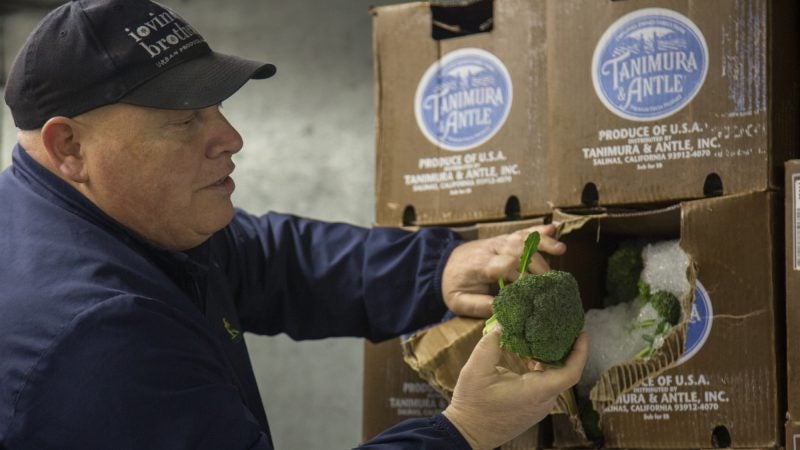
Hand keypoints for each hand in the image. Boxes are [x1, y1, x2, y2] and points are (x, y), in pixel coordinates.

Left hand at [441, 224, 566, 317]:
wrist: (445, 264)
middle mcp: (492, 250)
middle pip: (518, 250)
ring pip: (522, 238)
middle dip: (537, 264)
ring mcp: (499, 242)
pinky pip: (523, 232)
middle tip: (551, 281)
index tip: (533, 290)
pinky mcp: (505, 240)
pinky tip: (554, 229)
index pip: (504, 265)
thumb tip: (502, 309)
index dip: (522, 276)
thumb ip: (478, 306)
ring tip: (560, 249)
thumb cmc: (454, 285)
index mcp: (480, 265)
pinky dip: (538, 231)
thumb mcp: (458, 301)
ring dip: (542, 243)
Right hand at [443, 328, 588, 449]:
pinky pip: (545, 385)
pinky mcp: (532, 408)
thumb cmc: (472, 404)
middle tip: (562, 327)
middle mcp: (543, 401)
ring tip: (547, 336)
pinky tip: (531, 355)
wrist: (467, 433)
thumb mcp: (476, 370)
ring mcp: (539, 407)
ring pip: (555, 378)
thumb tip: (502, 324)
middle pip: (565, 372)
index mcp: (536, 392)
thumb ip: (490, 344)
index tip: (581, 333)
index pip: (571, 372)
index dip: (580, 352)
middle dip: (567, 349)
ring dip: (553, 358)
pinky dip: (543, 368)